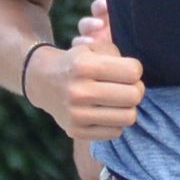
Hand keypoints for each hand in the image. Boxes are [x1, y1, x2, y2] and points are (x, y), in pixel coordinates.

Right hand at [40, 0, 144, 142]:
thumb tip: (136, 77)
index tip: (127, 70)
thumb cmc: (77, 62)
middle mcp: (78, 91)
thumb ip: (117, 55)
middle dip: (136, 89)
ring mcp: (76, 115)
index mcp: (83, 66)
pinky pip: (115, 132)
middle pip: (134, 96)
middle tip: (128, 87)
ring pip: (128, 117)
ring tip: (119, 101)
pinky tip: (107, 112)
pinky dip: (116, 122)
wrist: (43, 81)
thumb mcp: (93, 48)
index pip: (133, 72)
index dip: (135, 70)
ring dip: (128, 108)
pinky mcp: (76, 132)